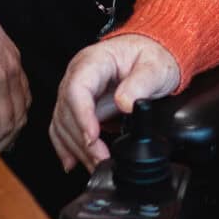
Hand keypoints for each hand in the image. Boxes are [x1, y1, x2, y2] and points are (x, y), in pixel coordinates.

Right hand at [51, 33, 181, 171]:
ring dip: (76, 148)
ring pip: (63, 123)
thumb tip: (124, 103)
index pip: (77, 89)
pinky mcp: (78, 105)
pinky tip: (73, 162)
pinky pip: (64, 127)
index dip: (81, 116)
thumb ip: (141, 83)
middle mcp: (78, 75)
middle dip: (81, 140)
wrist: (150, 53)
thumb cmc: (151, 56)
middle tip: (100, 159)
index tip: (92, 137)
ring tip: (95, 165)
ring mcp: (75, 91)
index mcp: (93, 61)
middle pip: (67, 110)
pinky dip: (67, 146)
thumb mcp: (155, 67)